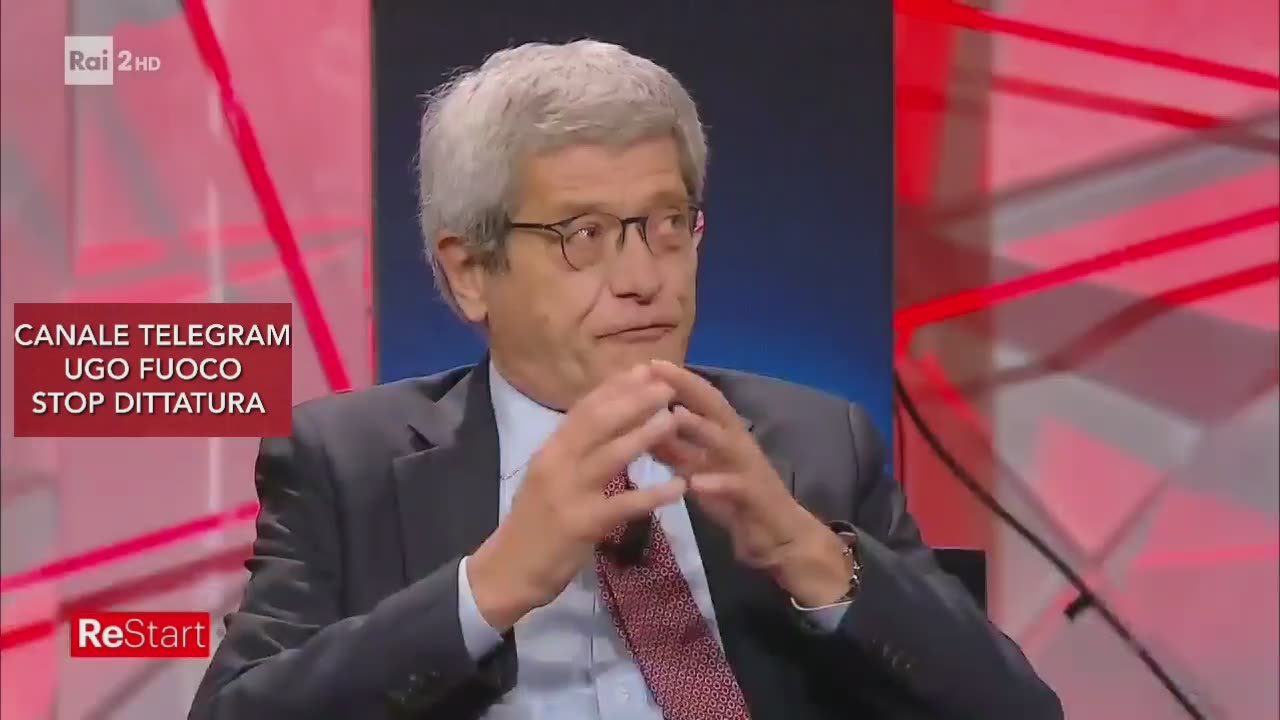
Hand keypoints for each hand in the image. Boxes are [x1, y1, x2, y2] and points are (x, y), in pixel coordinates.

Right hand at [468, 364, 686, 631]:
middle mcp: (556, 464)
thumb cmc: (533, 525)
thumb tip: (605, 422)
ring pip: (610, 455)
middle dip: (633, 400)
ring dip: (644, 434)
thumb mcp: (548, 478)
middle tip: (666, 385)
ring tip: (674, 418)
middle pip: (598, 423)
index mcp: (550, 451)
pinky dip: (653, 495)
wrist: (508, 571)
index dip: (614, 388)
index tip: (643, 369)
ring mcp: (568, 493)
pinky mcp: (582, 525)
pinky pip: (624, 505)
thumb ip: (573, 452)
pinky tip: (678, 488)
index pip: (583, 409)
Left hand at [648, 360, 851, 606]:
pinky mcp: (755, 497)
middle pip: (715, 407)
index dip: (677, 380)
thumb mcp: (697, 469)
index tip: (647, 363)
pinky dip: (716, 483)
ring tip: (675, 416)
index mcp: (724, 434)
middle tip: (659, 370)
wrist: (777, 535)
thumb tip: (640, 425)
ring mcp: (748, 468)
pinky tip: (694, 482)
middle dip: (687, 387)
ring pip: (727, 442)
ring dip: (702, 428)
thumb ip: (673, 448)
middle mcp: (738, 443)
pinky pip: (736, 487)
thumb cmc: (733, 498)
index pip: (700, 398)